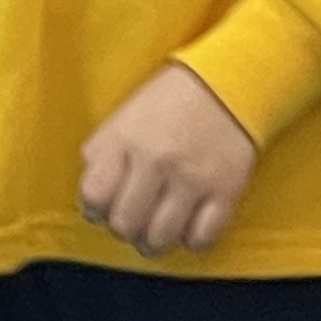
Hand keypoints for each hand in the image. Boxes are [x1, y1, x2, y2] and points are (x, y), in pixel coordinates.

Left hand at [77, 63, 256, 259]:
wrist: (229, 80)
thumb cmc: (171, 100)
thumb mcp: (125, 116)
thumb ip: (101, 154)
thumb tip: (91, 199)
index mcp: (127, 138)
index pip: (94, 197)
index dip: (95, 208)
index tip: (103, 207)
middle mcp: (158, 159)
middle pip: (125, 225)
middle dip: (125, 228)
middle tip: (134, 218)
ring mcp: (193, 177)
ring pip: (160, 238)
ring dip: (154, 241)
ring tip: (156, 227)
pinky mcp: (225, 190)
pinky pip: (201, 239)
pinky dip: (191, 240)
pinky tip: (188, 224)